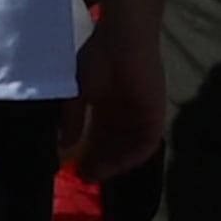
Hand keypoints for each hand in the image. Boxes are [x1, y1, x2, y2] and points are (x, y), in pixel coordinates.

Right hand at [66, 13, 163, 180]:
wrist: (123, 43)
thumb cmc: (97, 60)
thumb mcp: (77, 93)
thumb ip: (73, 119)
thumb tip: (65, 145)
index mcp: (105, 107)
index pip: (97, 137)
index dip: (85, 153)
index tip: (72, 167)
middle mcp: (123, 116)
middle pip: (112, 147)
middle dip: (98, 163)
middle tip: (82, 177)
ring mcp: (140, 118)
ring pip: (127, 149)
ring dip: (112, 164)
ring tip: (95, 175)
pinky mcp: (155, 118)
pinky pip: (145, 145)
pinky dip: (131, 157)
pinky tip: (116, 166)